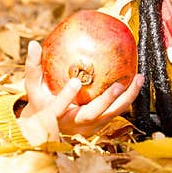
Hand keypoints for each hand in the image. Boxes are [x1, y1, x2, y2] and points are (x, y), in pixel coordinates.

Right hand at [17, 40, 144, 142]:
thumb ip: (33, 68)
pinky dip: (127, 98)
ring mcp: (90, 128)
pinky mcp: (101, 125)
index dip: (66, 97)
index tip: (74, 81)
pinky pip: (117, 111)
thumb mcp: (33, 87)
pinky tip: (135, 81)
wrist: (49, 128)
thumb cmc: (40, 102)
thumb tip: (33, 44)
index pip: (60, 109)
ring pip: (112, 115)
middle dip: (107, 100)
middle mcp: (75, 125)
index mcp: (56, 117)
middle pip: (94, 115)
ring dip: (127, 98)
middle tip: (119, 84)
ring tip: (138, 78)